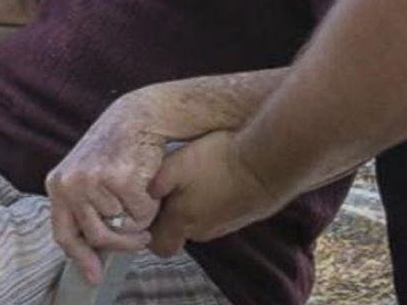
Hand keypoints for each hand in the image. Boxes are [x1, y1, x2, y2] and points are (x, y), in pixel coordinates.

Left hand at [45, 98, 161, 284]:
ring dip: (140, 217)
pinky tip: (149, 183)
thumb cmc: (115, 148)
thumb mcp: (86, 173)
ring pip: (124, 225)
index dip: (80, 257)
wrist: (137, 116)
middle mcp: (71, 183)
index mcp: (58, 183)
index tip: (95, 275)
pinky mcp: (120, 178)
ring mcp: (94, 180)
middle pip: (99, 236)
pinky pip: (141, 213)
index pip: (64, 233)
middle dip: (125, 242)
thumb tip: (92, 250)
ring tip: (141, 192)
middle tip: (142, 237)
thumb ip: (82, 205)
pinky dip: (151, 204)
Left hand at [148, 130, 279, 256]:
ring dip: (190, 204)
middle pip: (176, 231)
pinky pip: (215, 214)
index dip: (147, 229)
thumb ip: (157, 181)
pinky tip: (213, 176)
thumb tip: (143, 194)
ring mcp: (223, 226)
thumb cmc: (218, 162)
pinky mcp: (239, 217)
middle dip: (168, 212)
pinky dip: (209, 200)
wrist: (265, 165)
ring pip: (196, 222)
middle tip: (167, 186)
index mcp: (182, 221)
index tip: (146, 207)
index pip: (157, 244)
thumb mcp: (179, 163)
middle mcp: (202, 231)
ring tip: (192, 175)